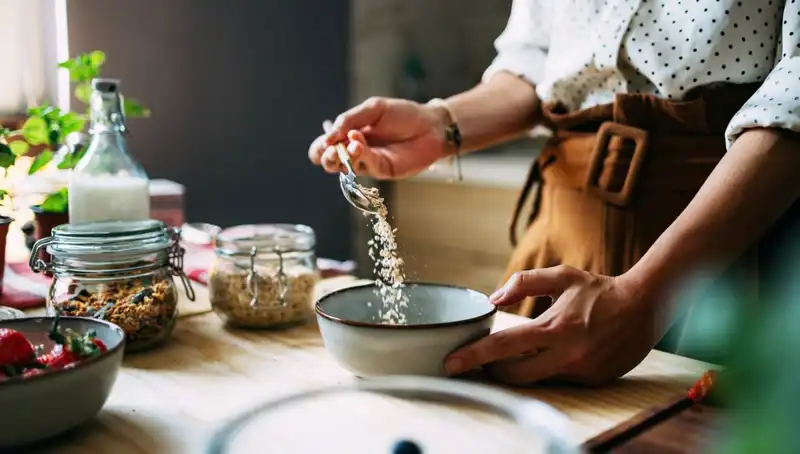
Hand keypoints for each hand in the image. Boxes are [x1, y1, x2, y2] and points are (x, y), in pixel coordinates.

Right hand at [308, 97, 448, 179]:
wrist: (430, 126)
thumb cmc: (403, 114)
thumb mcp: (373, 109)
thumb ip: (349, 119)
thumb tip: (328, 136)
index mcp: (349, 133)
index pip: (324, 146)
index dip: (320, 146)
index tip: (326, 141)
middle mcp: (355, 150)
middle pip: (328, 161)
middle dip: (325, 156)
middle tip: (333, 149)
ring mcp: (368, 162)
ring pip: (343, 168)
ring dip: (342, 157)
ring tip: (352, 144)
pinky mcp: (381, 170)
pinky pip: (363, 166)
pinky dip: (359, 156)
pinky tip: (361, 145)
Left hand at [444, 266, 662, 385]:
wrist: (647, 306)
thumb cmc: (600, 290)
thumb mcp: (561, 277)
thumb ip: (524, 283)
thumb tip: (494, 298)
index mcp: (554, 327)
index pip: (503, 347)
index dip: (473, 356)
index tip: (451, 362)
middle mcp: (566, 355)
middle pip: (514, 376)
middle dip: (492, 371)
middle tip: (480, 362)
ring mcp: (581, 372)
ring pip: (536, 381)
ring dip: (519, 371)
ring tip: (510, 357)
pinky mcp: (593, 381)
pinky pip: (559, 381)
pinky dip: (547, 371)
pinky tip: (548, 356)